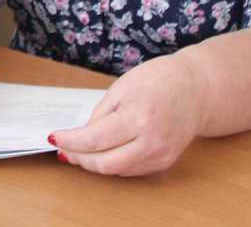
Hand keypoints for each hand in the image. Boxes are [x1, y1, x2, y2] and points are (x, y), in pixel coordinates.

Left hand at [51, 53, 206, 175]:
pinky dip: (113, 164)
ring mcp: (161, 154)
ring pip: (117, 170)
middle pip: (105, 162)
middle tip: (63, 149)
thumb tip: (82, 137)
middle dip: (79, 158)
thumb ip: (101, 114)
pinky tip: (101, 154)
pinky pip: (132, 170)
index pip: (95, 139)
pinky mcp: (165, 162)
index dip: (70, 141)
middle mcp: (152, 140)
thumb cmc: (158, 80)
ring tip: (77, 152)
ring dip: (93, 164)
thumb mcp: (121, 88)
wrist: (196, 88)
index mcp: (138, 116)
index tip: (54, 137)